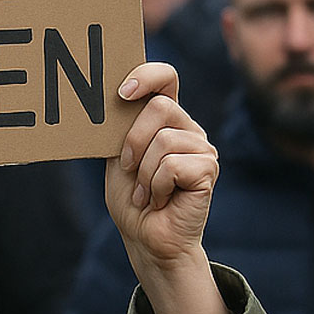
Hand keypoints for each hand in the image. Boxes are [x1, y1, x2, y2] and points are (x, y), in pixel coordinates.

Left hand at [108, 62, 228, 313]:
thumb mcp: (117, 156)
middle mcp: (188, 128)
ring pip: (164, 141)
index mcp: (165, 119)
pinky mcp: (208, 170)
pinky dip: (157, 187)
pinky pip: (173, 165)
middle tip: (129, 170)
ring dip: (144, 173)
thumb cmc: (130, 198)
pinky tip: (161, 200)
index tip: (123, 92)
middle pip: (160, 107)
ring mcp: (202, 149)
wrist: (146, 238)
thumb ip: (119, 128)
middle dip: (133, 141)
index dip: (148, 75)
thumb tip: (105, 98)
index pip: (165, 78)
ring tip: (147, 193)